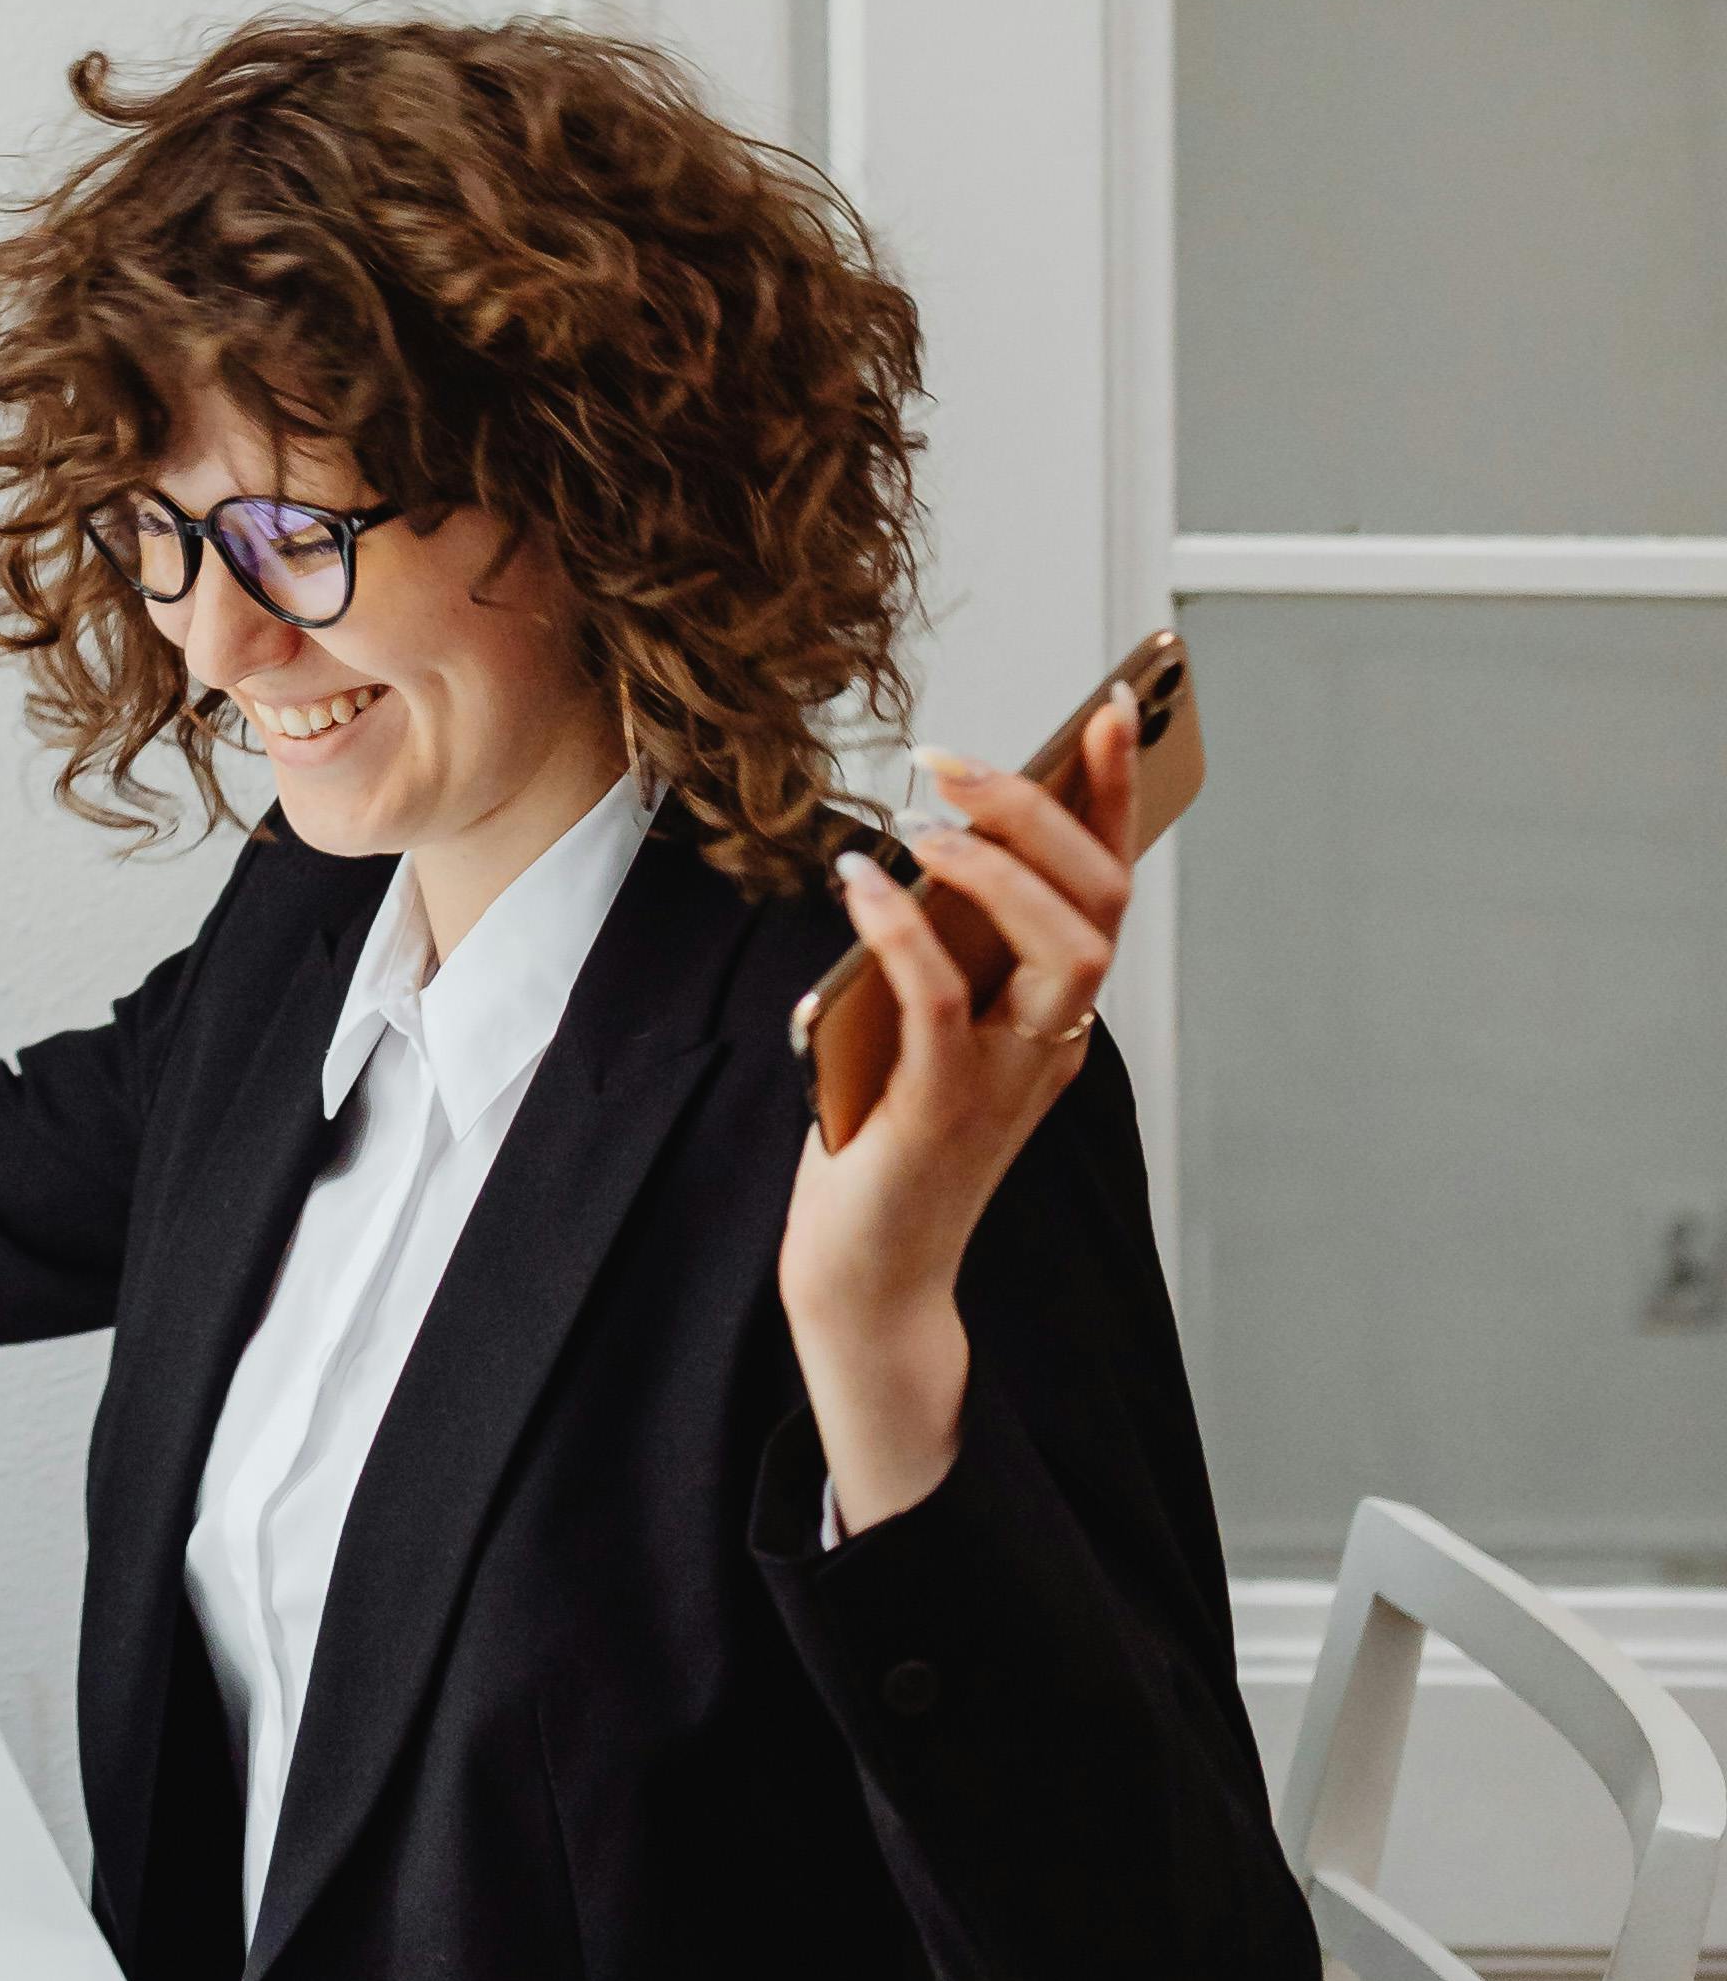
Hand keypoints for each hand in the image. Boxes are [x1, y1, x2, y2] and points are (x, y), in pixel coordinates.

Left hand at [777, 693, 1141, 1533]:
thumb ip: (948, 948)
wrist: (869, 1273)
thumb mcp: (932, 1024)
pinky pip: (942, 1004)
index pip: (1106, 887)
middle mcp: (1048, 1041)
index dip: (1117, 797)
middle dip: (1045, 814)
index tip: (1115, 707)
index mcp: (1052, 1013)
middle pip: (1097, 907)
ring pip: (1058, 951)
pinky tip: (862, 879)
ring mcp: (1005, 1081)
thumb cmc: (890, 1137)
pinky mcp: (939, 1112)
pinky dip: (908, 931)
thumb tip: (929, 836)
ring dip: (996, 868)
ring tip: (923, 815)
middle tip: (960, 759)